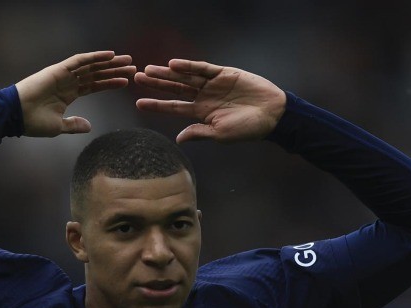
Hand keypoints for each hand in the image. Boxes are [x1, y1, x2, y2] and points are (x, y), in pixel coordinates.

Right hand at [16, 51, 135, 136]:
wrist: (15, 115)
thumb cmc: (32, 122)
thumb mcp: (58, 126)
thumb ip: (74, 125)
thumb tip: (89, 126)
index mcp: (69, 94)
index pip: (94, 85)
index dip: (110, 83)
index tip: (126, 82)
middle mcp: (68, 82)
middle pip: (96, 73)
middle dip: (114, 70)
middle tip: (133, 67)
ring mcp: (64, 75)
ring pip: (92, 65)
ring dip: (110, 62)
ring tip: (127, 60)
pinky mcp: (58, 70)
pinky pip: (80, 61)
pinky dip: (95, 57)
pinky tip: (110, 55)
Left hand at [135, 59, 285, 142]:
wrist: (272, 115)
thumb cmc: (248, 129)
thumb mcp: (220, 134)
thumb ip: (199, 133)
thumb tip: (179, 139)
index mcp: (201, 113)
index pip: (173, 108)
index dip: (156, 105)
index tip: (138, 104)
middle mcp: (204, 97)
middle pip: (175, 89)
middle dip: (156, 84)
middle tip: (137, 78)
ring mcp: (213, 84)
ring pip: (185, 77)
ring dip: (167, 73)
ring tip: (149, 70)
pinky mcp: (224, 74)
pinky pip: (203, 69)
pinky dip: (189, 66)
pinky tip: (174, 65)